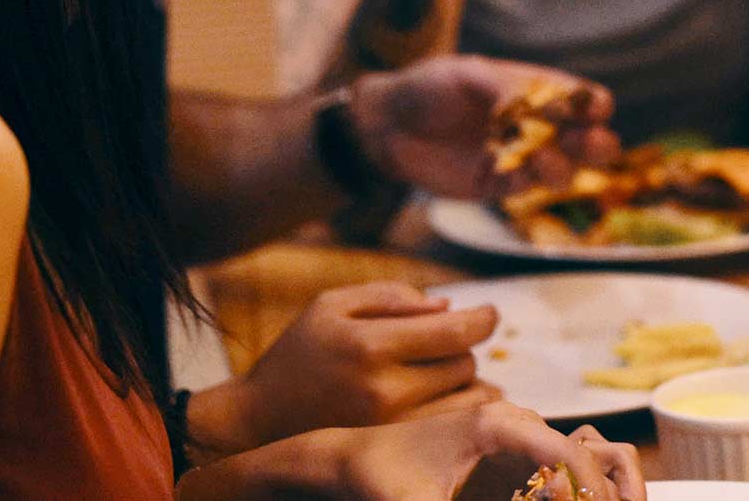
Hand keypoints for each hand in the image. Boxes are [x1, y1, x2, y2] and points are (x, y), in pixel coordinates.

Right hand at [202, 284, 498, 453]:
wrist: (259, 420)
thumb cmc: (299, 354)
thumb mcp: (331, 305)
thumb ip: (391, 296)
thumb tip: (447, 306)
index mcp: (370, 345)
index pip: (455, 333)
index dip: (484, 319)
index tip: (489, 313)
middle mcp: (385, 390)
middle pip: (465, 364)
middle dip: (461, 348)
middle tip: (438, 345)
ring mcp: (392, 428)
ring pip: (468, 399)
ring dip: (466, 381)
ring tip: (440, 372)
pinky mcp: (395, 451)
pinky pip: (454, 428)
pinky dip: (460, 409)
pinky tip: (443, 398)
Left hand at [335, 404, 643, 500]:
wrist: (353, 459)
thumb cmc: (381, 475)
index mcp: (499, 425)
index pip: (569, 454)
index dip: (590, 494)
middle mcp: (517, 425)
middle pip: (588, 455)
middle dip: (606, 494)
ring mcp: (517, 439)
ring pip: (583, 460)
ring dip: (595, 491)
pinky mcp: (511, 457)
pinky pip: (561, 473)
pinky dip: (573, 494)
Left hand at [347, 57, 620, 199]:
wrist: (387, 123)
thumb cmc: (430, 87)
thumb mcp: (469, 75)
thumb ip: (506, 89)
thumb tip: (539, 108)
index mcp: (537, 90)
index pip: (585, 99)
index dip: (594, 105)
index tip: (590, 109)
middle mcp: (537, 125)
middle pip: (589, 139)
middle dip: (597, 143)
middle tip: (589, 142)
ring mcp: (520, 157)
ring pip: (565, 169)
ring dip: (563, 166)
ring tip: (541, 158)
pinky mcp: (498, 184)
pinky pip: (525, 187)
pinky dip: (527, 181)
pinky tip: (515, 171)